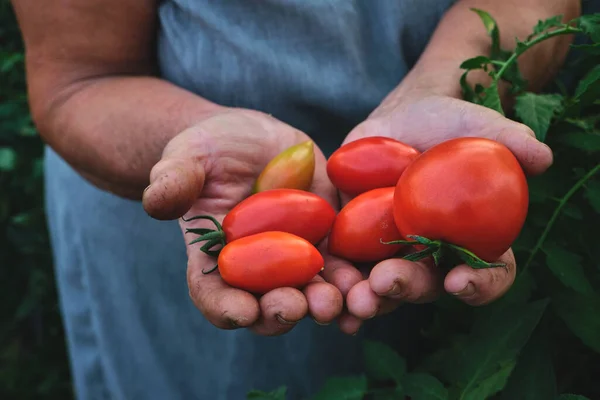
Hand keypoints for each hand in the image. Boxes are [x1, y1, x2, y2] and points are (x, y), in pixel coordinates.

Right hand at [142, 109, 343, 335]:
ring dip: (326, 304)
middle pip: (266, 305)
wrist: (256, 139)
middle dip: (282, 311)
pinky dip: (357, 281)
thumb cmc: (213, 148)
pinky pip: (344, 267)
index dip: (224, 307)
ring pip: (310, 294)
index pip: (213, 293)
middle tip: (297, 305)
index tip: (241, 311)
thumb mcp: (189, 155)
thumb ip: (174, 178)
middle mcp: (257, 270)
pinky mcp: (329, 240)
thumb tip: (157, 202)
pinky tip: (371, 285)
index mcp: (215, 258)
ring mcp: (295, 259)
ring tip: (340, 301)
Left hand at [328, 91, 552, 333]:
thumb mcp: (480, 127)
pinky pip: (345, 265)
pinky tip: (323, 289)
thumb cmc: (451, 125)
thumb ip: (509, 142)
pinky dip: (335, 281)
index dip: (480, 284)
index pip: (488, 274)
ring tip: (352, 297)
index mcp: (473, 242)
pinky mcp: (354, 240)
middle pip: (426, 285)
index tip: (461, 281)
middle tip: (387, 282)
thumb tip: (540, 158)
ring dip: (366, 296)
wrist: (405, 119)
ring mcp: (392, 253)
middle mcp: (434, 258)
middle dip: (407, 288)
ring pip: (381, 285)